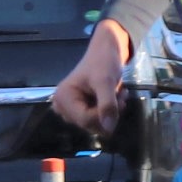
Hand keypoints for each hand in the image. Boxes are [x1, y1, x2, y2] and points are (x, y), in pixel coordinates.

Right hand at [52, 20, 130, 136]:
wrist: (105, 52)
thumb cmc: (103, 62)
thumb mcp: (106, 82)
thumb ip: (107, 104)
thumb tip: (108, 129)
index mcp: (62, 98)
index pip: (85, 120)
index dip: (105, 115)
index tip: (120, 100)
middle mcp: (61, 107)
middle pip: (89, 125)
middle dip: (108, 113)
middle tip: (120, 96)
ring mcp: (69, 110)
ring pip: (94, 125)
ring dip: (109, 112)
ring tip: (116, 95)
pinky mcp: (77, 111)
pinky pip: (95, 121)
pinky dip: (106, 112)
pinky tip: (111, 98)